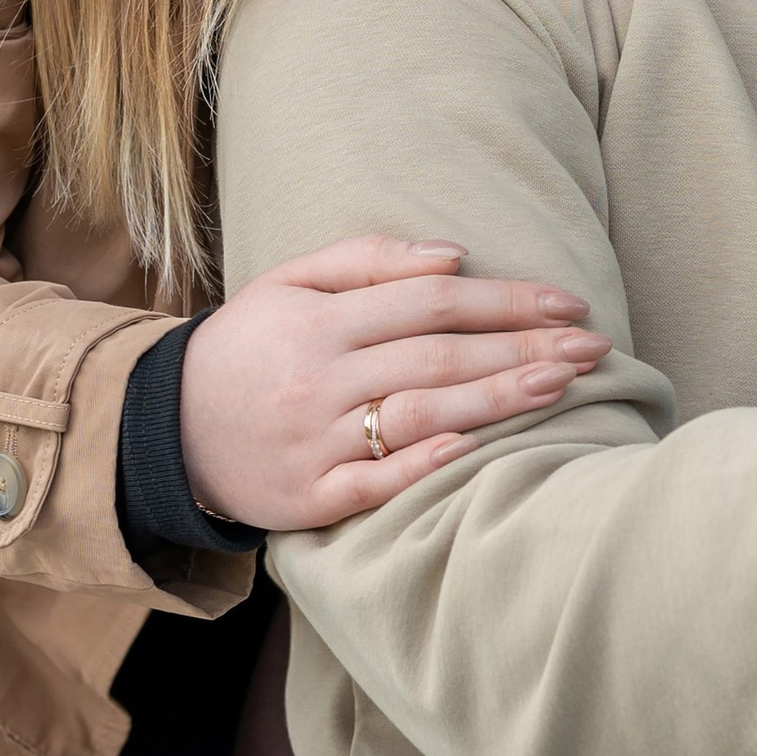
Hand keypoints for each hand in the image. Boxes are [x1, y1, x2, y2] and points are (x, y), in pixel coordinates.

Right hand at [179, 238, 608, 534]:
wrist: (164, 429)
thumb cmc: (246, 346)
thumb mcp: (289, 281)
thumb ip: (367, 259)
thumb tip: (454, 256)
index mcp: (320, 320)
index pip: (431, 302)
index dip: (505, 302)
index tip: (567, 306)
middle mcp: (320, 379)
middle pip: (438, 358)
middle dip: (522, 350)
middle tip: (592, 347)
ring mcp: (315, 442)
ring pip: (418, 415)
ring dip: (496, 400)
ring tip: (562, 388)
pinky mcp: (309, 499)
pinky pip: (375, 484)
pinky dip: (424, 464)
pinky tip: (476, 445)